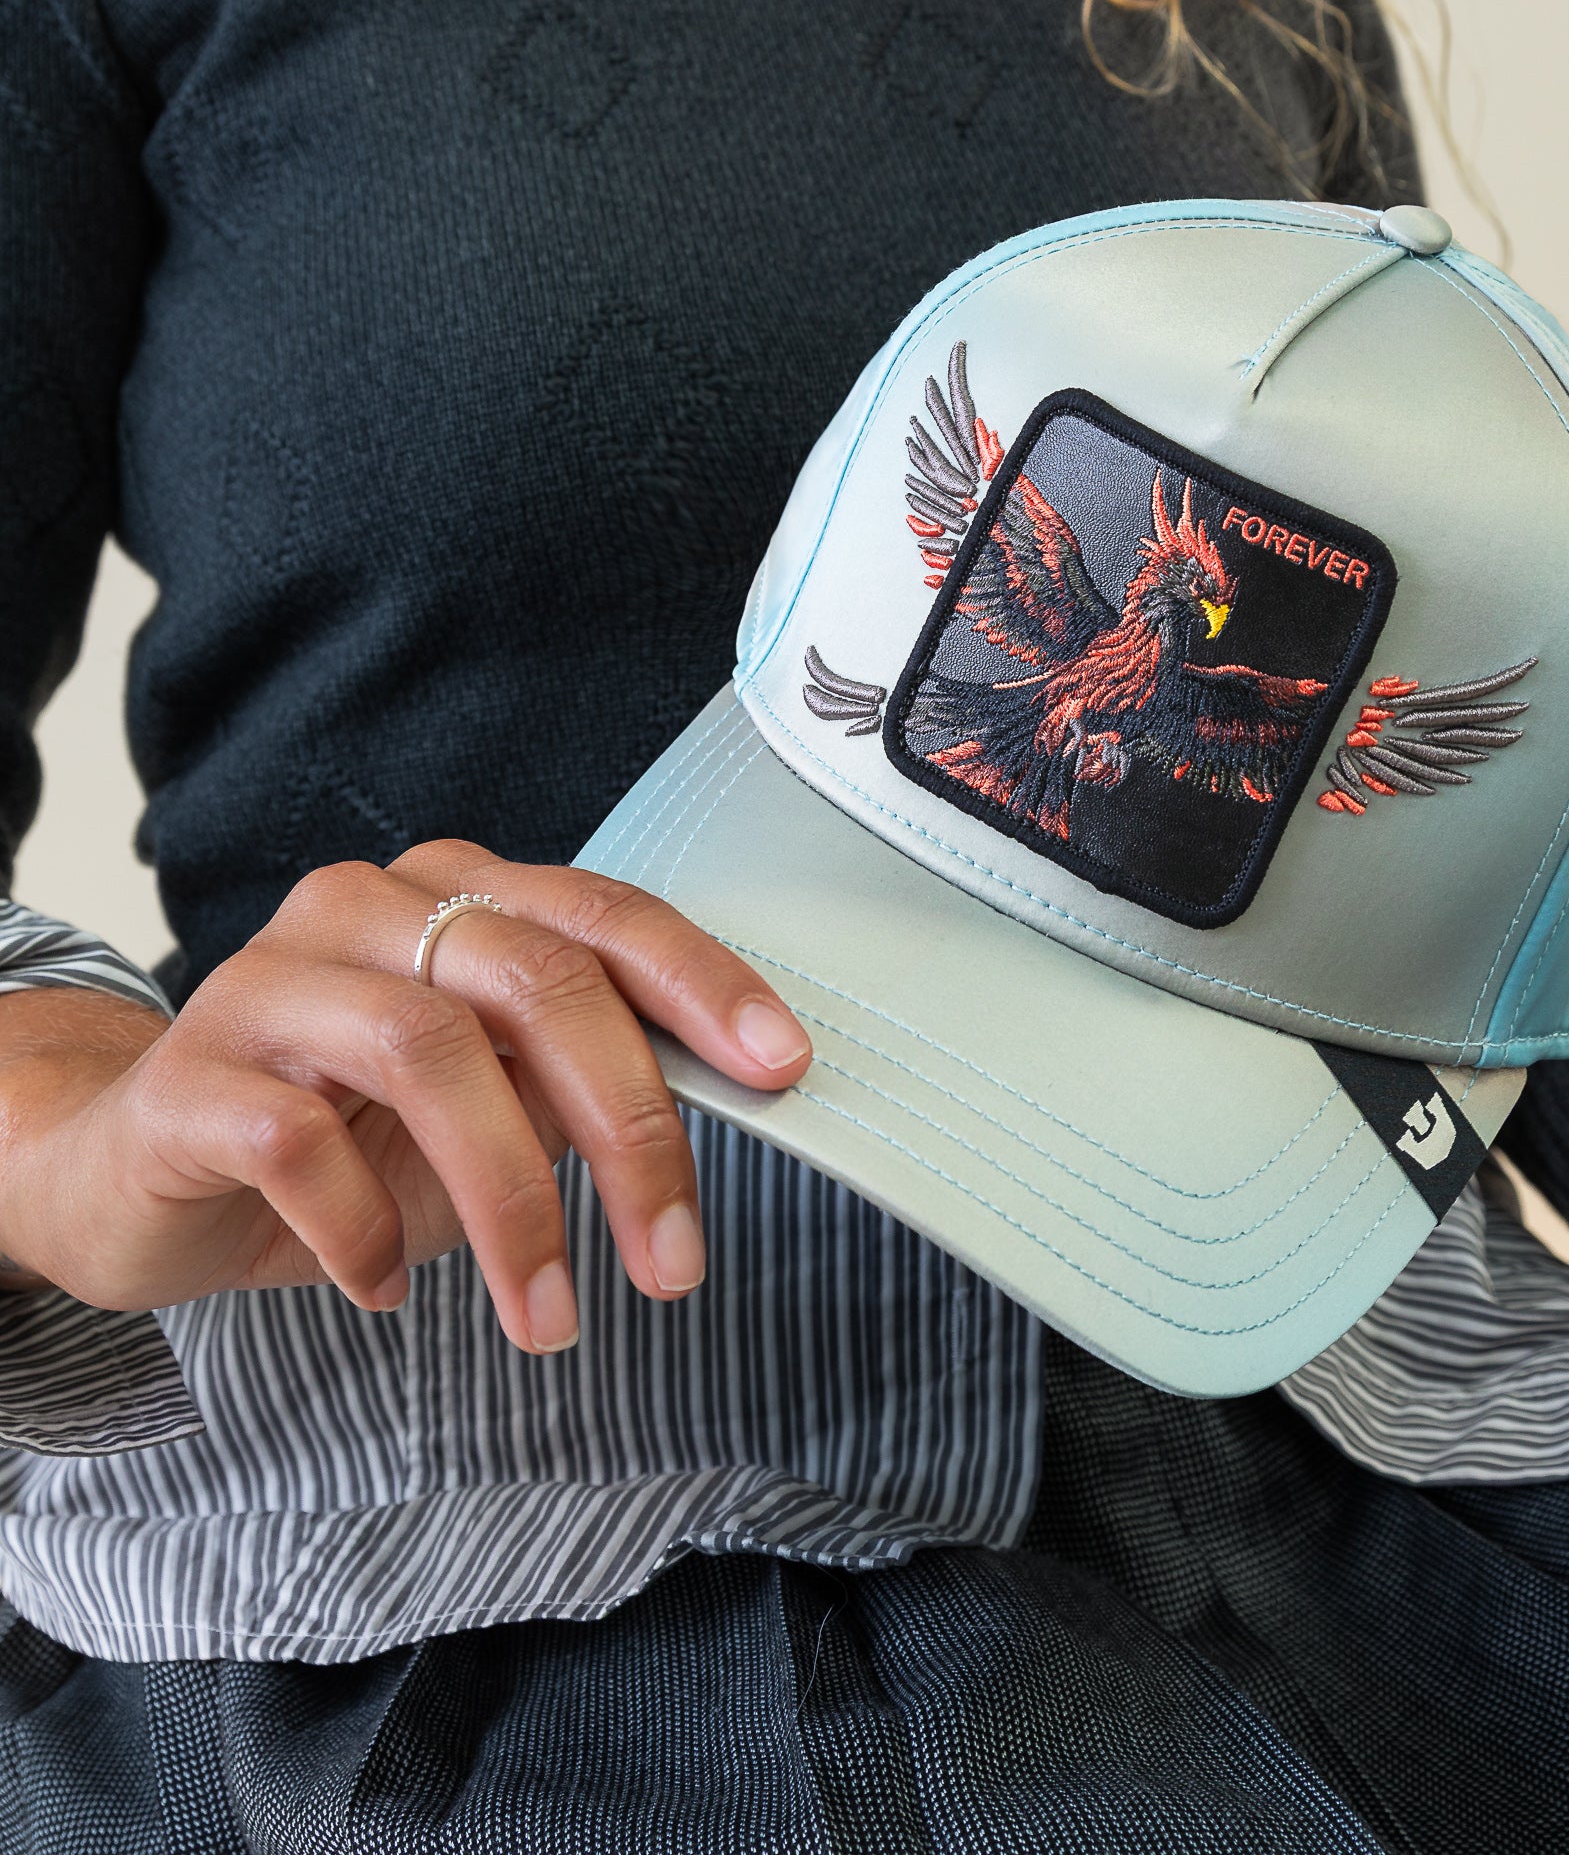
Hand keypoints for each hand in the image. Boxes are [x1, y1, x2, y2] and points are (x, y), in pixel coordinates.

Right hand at [0, 841, 810, 1354]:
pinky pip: (298, 1143)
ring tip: (549, 1320)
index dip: (703, 986)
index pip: (606, 917)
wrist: (138, 1161)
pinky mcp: (189, 1076)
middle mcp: (368, 910)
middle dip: (629, 1128)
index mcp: (460, 895)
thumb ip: (583, 1075)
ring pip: (427, 1054)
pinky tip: (390, 1290)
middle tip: (671, 1261)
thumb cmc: (348, 1126)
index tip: (782, 1071)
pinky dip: (364, 1232)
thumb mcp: (492, 1098)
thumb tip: (727, 1093)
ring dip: (511, 1207)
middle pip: (536, 980)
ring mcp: (270, 981)